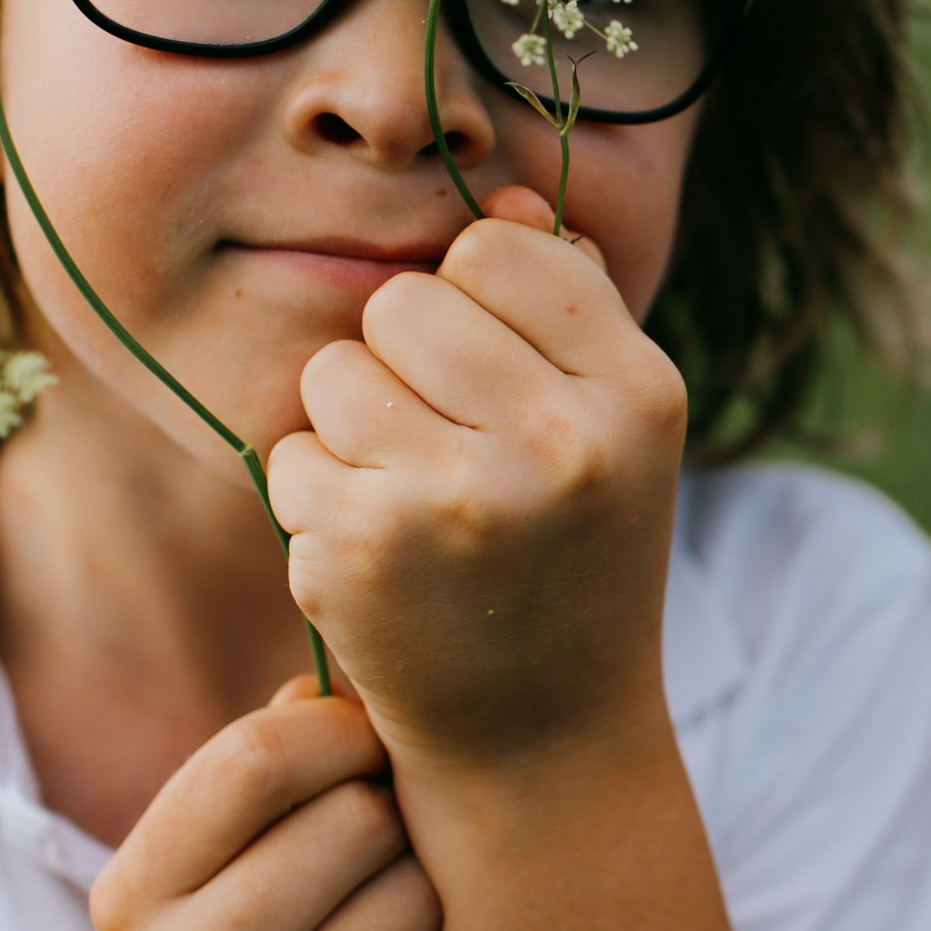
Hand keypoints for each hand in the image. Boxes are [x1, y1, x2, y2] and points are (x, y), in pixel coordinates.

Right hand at [88, 683, 455, 930]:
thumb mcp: (188, 885)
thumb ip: (253, 772)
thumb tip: (334, 680)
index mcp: (138, 895)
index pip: (261, 754)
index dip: (339, 731)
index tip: (363, 747)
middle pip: (361, 814)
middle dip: (386, 818)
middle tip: (370, 857)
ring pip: (422, 884)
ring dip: (424, 891)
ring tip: (378, 929)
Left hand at [268, 185, 688, 768]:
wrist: (546, 742)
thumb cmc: (574, 558)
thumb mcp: (613, 429)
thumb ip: (567, 302)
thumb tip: (496, 189)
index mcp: (639, 393)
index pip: (498, 249)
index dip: (476, 308)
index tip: (498, 386)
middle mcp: (562, 441)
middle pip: (404, 301)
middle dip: (404, 365)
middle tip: (446, 451)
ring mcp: (460, 497)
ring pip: (336, 370)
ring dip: (350, 430)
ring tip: (412, 501)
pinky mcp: (367, 550)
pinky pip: (291, 451)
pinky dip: (314, 499)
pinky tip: (376, 555)